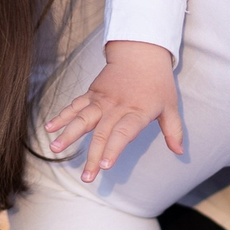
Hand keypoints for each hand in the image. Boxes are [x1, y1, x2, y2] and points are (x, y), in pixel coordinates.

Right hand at [44, 41, 181, 182]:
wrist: (141, 51)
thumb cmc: (158, 82)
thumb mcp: (170, 105)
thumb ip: (173, 130)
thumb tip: (180, 152)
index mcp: (137, 111)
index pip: (124, 132)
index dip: (114, 148)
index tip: (105, 165)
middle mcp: (117, 107)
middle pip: (102, 133)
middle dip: (93, 156)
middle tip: (87, 177)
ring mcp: (102, 100)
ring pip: (83, 118)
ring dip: (69, 134)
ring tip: (55, 148)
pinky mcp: (92, 94)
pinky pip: (75, 105)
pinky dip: (62, 116)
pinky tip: (49, 127)